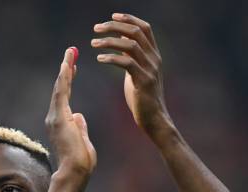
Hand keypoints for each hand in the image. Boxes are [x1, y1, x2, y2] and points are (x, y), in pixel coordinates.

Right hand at [45, 47, 96, 178]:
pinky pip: (61, 94)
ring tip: (70, 53)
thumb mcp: (82, 140)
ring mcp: (55, 118)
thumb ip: (80, 127)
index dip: (69, 81)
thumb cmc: (81, 162)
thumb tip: (79, 116)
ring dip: (65, 69)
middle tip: (71, 52)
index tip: (73, 67)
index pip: (65, 97)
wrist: (75, 172)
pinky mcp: (59, 118)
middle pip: (60, 89)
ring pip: (59, 89)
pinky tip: (67, 65)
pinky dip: (64, 79)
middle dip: (66, 70)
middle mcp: (55, 118)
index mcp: (62, 123)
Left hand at [92, 13, 175, 141]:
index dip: (129, 19)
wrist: (154, 119)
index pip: (144, 28)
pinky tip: (99, 58)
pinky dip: (112, 58)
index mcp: (154, 55)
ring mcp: (150, 70)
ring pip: (130, 45)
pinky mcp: (143, 81)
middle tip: (96, 28)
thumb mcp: (137, 72)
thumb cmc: (143, 98)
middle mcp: (155, 59)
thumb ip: (132, 57)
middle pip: (136, 32)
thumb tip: (120, 41)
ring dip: (109, 41)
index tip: (112, 16)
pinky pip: (127, 63)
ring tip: (93, 43)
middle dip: (115, 26)